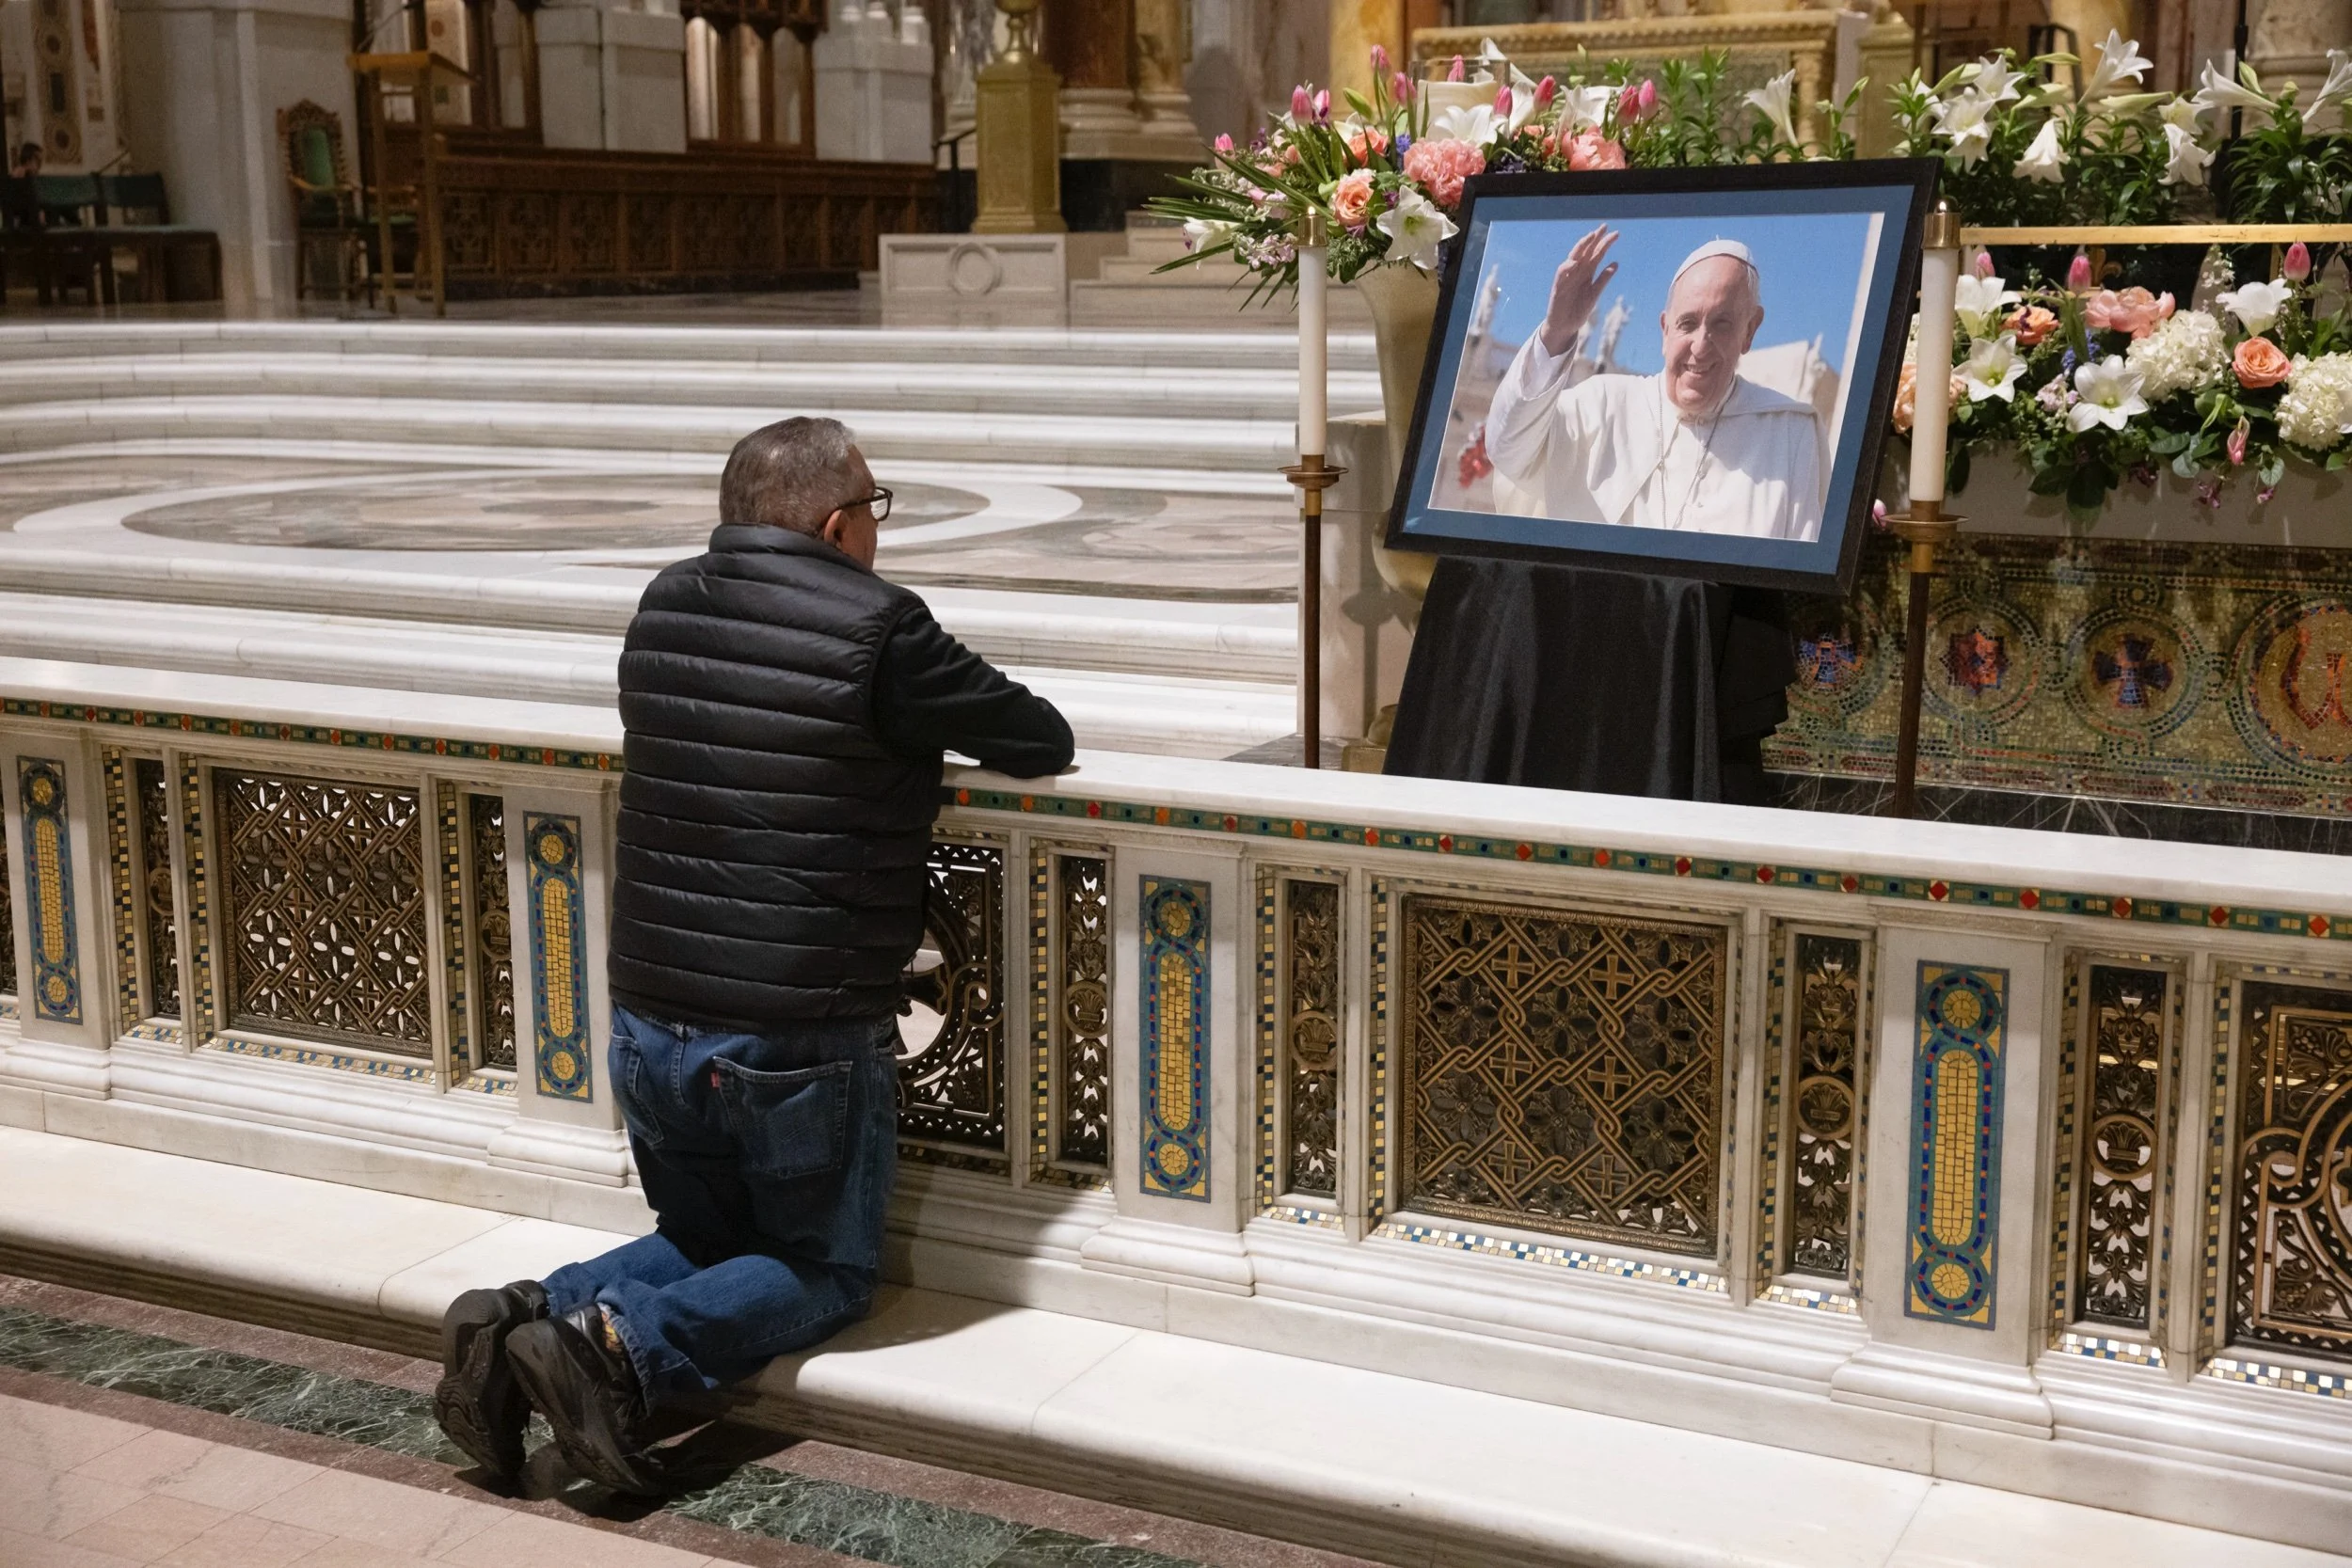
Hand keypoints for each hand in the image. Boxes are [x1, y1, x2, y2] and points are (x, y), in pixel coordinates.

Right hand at [1537, 224, 1619, 356]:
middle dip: (1594, 239)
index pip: (1596, 254)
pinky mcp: (1558, 287)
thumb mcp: (1594, 294)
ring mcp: (1567, 278)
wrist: (1565, 326)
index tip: (1615, 233)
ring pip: (1573, 258)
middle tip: (1604, 227)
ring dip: (1581, 247)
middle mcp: (1577, 272)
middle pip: (1586, 252)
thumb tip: (1615, 264)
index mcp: (1587, 272)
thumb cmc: (1578, 310)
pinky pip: (1561, 274)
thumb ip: (1603, 279)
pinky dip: (1567, 267)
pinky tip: (1575, 261)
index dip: (1604, 243)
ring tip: (1590, 237)